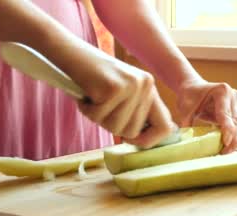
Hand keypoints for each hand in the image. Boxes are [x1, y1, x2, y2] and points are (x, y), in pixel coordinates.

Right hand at [60, 45, 175, 148]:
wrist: (70, 52)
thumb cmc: (93, 78)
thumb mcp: (123, 94)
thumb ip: (136, 113)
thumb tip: (146, 141)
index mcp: (150, 88)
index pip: (165, 127)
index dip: (149, 140)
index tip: (132, 140)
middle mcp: (146, 86)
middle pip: (133, 132)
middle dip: (112, 126)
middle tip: (101, 107)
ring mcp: (131, 86)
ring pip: (116, 127)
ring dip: (98, 118)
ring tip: (94, 98)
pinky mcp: (114, 88)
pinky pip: (98, 117)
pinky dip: (87, 110)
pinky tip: (86, 94)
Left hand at [176, 79, 236, 153]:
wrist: (194, 87)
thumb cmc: (189, 96)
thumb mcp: (185, 108)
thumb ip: (186, 123)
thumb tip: (186, 141)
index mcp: (222, 91)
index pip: (226, 114)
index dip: (227, 129)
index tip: (225, 143)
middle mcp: (233, 96)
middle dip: (232, 139)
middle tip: (223, 153)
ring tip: (226, 151)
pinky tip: (230, 146)